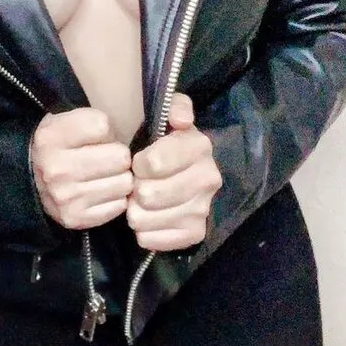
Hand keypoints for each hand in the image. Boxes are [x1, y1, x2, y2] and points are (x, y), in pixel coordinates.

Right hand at [30, 108, 132, 230]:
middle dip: (118, 155)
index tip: (96, 137)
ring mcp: (66, 197)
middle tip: (106, 159)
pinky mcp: (75, 218)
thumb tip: (124, 145)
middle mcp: (56, 169)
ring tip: (104, 176)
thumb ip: (94, 120)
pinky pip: (119, 205)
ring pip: (124, 182)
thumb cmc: (60, 146)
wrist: (32, 180)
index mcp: (52, 137)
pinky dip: (115, 199)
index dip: (105, 130)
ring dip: (119, 178)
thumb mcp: (67, 120)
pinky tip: (102, 193)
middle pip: (120, 157)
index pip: (102, 126)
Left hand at [125, 93, 222, 250]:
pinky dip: (144, 231)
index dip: (139, 164)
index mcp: (200, 146)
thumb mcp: (167, 114)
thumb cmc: (163, 142)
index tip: (137, 162)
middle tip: (137, 183)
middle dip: (136, 189)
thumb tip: (180, 119)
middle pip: (150, 195)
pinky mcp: (195, 233)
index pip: (156, 163)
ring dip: (135, 211)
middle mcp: (209, 178)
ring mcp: (203, 208)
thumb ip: (174, 105)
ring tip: (138, 201)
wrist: (174, 172)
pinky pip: (155, 240)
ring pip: (148, 218)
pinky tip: (147, 219)